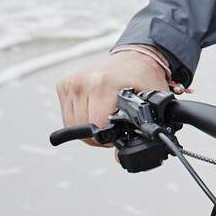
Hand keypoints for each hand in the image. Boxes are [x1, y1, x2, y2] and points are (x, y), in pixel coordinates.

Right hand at [55, 49, 170, 146]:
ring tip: (105, 116)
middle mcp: (84, 81)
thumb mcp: (152, 103)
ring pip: (72, 125)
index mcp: (103, 83)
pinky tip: (94, 109)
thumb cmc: (144, 79)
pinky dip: (79, 119)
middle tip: (114, 125)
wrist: (135, 58)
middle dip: (99, 135)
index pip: (96, 126)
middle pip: (83, 128)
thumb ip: (143, 130)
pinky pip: (67, 115)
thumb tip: (120, 157)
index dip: (110, 137)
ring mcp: (72, 82)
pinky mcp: (64, 84)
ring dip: (88, 128)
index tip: (121, 130)